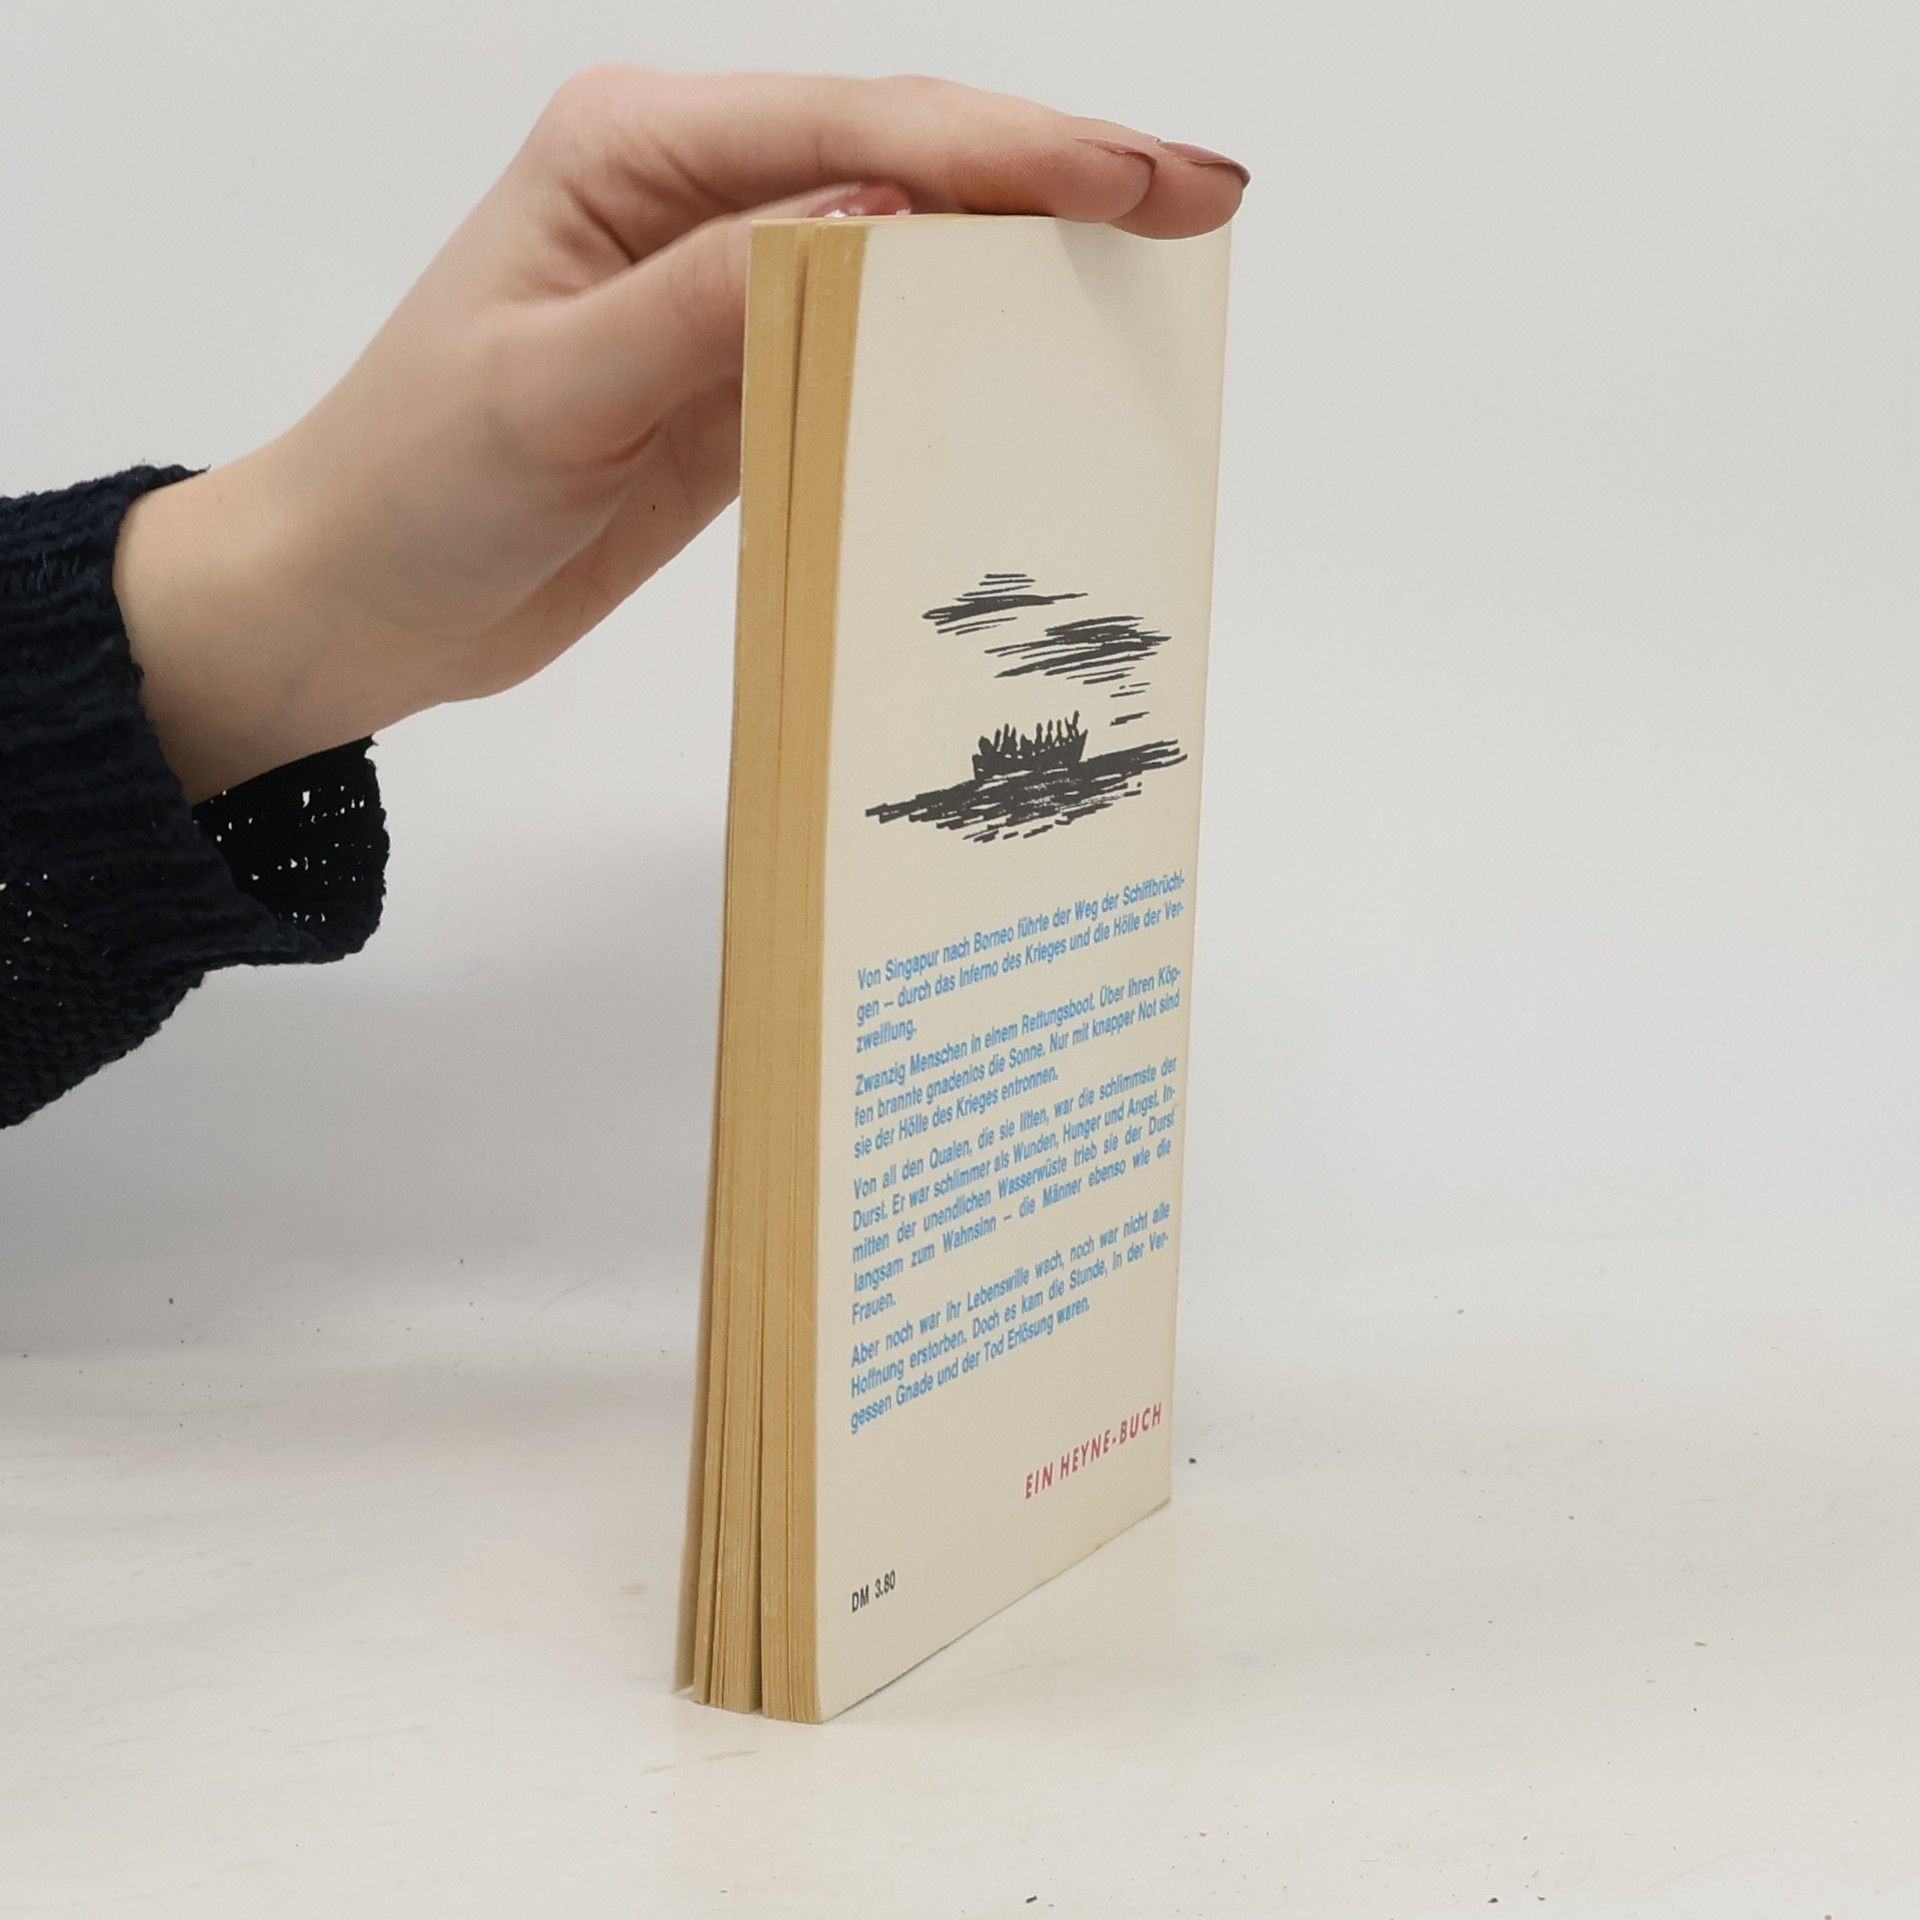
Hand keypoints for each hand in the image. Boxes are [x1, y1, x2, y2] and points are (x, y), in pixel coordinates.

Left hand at [115, 68, 1247, 802]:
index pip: (863, 129)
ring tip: (1155, 267)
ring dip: (1027, 253)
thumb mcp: (550, 387)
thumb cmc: (414, 485)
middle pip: (910, 159)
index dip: (1015, 151)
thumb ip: (714, 296)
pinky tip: (1037, 360)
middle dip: (1058, 176)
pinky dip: (962, 347)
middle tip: (1201, 203)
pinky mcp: (739, 375)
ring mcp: (723, 284)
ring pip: (909, 245)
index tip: (1144, 180)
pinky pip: (875, 343)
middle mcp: (690, 195)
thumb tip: (888, 211)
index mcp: (636, 153)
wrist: (360, 597)